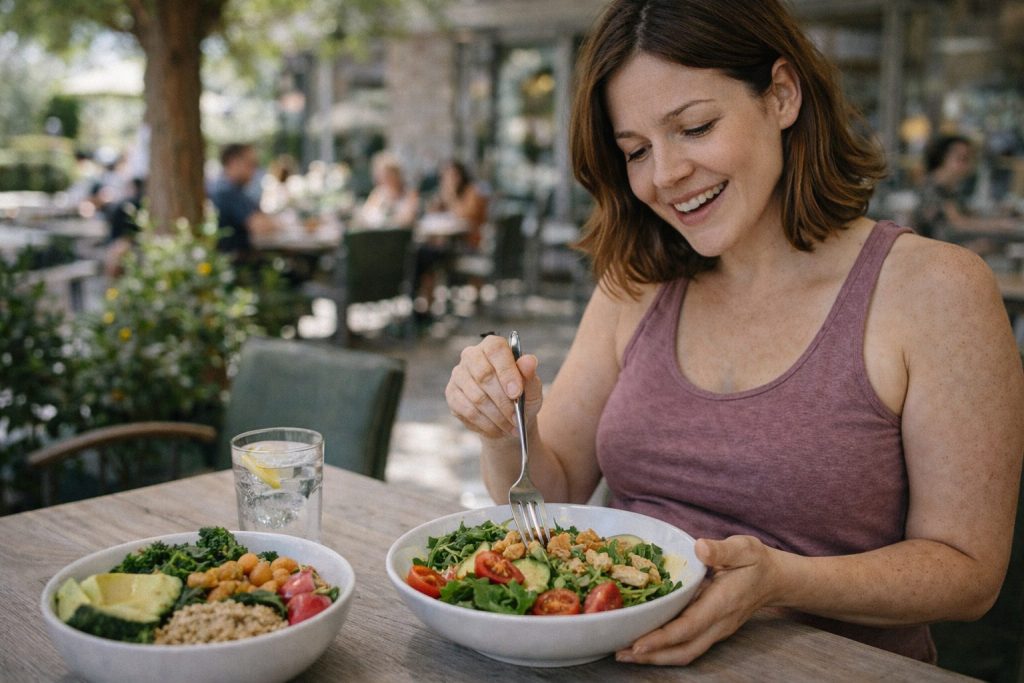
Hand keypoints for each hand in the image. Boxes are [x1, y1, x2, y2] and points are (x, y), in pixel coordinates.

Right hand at [445, 334, 542, 438]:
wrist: (508, 417)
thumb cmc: (521, 397)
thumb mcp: (532, 388)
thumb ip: (530, 375)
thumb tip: (529, 361)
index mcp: (492, 346)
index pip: (496, 350)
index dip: (506, 371)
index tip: (517, 393)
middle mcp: (471, 355)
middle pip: (484, 375)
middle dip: (503, 401)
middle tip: (516, 417)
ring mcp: (458, 374)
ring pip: (476, 397)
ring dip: (497, 416)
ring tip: (510, 427)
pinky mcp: (452, 394)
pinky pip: (468, 411)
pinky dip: (486, 424)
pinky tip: (497, 429)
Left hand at [616, 535, 781, 664]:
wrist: (775, 579)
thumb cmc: (756, 561)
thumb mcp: (743, 548)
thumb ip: (721, 549)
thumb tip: (700, 548)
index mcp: (722, 603)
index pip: (689, 626)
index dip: (662, 638)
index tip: (637, 643)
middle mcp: (718, 623)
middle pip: (683, 650)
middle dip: (652, 656)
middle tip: (620, 652)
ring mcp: (716, 630)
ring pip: (684, 653)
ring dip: (655, 657)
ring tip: (625, 653)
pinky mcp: (712, 629)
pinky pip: (687, 646)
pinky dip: (664, 649)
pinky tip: (645, 643)